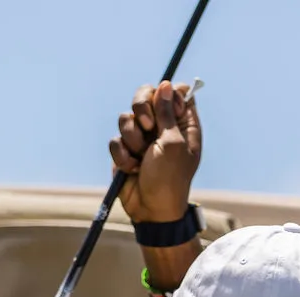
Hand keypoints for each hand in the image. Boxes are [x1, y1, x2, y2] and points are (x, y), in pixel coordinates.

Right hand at [110, 80, 201, 222]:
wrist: (151, 210)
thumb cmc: (169, 179)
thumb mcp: (172, 143)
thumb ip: (167, 112)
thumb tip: (167, 84)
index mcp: (183, 125)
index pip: (176, 92)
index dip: (168, 94)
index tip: (166, 107)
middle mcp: (163, 127)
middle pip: (146, 95)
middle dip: (142, 107)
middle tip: (148, 126)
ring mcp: (143, 138)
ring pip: (127, 117)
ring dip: (132, 138)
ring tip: (141, 157)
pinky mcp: (125, 150)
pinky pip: (116, 138)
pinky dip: (122, 154)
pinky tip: (132, 169)